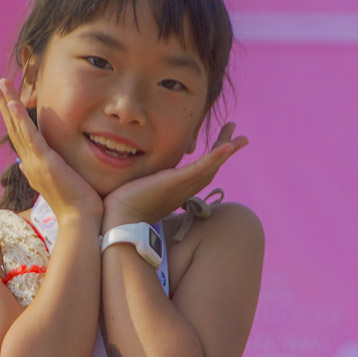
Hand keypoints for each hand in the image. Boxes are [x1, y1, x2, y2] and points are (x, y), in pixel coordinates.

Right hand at [0, 76, 102, 227]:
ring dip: (6, 101)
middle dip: (1, 99)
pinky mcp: (45, 163)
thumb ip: (43, 169)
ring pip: (16, 126)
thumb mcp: (58, 181)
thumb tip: (28, 165)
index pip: (17, 131)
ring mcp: (35, 162)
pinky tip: (12, 103)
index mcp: (33, 163)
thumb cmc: (75, 203)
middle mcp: (29, 161)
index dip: (8, 110)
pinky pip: (30, 137)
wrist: (81, 220)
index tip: (2, 91)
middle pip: (10, 124)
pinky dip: (20, 120)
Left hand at [101, 122, 247, 230]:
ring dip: (226, 149)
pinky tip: (228, 145)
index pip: (200, 172)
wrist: (119, 220)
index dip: (214, 159)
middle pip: (212, 169)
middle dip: (225, 151)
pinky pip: (201, 168)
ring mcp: (181, 186)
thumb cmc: (123, 210)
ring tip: (237, 136)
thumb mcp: (138, 191)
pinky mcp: (176, 183)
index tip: (222, 145)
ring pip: (211, 167)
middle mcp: (184, 190)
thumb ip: (145, 184)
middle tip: (238, 136)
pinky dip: (215, 157)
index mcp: (176, 191)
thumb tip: (138, 179)